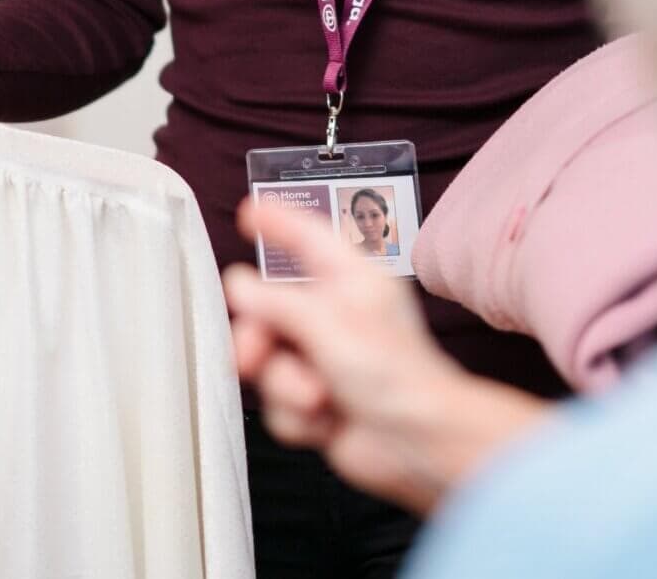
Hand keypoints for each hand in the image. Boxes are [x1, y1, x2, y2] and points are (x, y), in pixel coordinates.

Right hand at [225, 199, 548, 513]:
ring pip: (271, 363)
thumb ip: (276, 304)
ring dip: (287, 386)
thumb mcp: (327, 325)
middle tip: (253, 356)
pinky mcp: (319, 402)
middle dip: (259, 340)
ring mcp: (326, 360)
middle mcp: (336, 315)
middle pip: (271, 312)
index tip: (249, 212)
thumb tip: (240, 286)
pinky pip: (280, 403)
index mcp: (350, 281)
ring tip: (318, 397)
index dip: (279, 222)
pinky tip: (327, 420)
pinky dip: (298, 417)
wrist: (417, 444)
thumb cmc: (396, 375)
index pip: (308, 238)